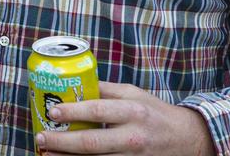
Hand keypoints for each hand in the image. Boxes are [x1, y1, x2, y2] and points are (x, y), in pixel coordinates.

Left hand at [36, 82, 215, 155]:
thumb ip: (105, 89)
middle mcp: (133, 136)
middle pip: (92, 142)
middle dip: (62, 141)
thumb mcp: (132, 93)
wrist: (187, 138)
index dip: (73, 112)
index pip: (98, 111)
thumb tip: (74, 81)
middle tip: (42, 136)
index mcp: (132, 111)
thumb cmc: (154, 113)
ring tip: (47, 152)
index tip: (52, 111)